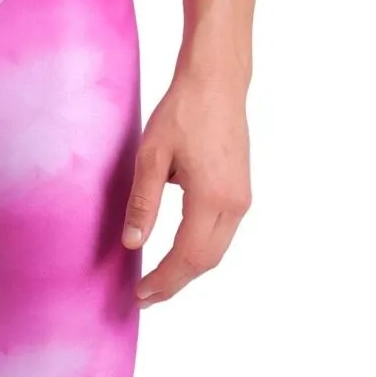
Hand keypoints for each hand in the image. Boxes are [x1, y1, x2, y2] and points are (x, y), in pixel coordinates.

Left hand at [122, 64, 250, 304]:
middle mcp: (234, 205)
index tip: (139, 295)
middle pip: (206, 262)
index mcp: (212, 199)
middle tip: (145, 295)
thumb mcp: (152, 154)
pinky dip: (200, 248)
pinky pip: (222, 233)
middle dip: (175, 282)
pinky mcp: (242, 190)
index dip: (163, 282)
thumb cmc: (183, 111)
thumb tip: (133, 243)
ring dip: (188, 268)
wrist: (217, 81)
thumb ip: (143, 202)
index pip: (187, 258)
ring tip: (157, 277)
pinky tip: (178, 248)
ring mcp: (242, 198)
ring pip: (217, 250)